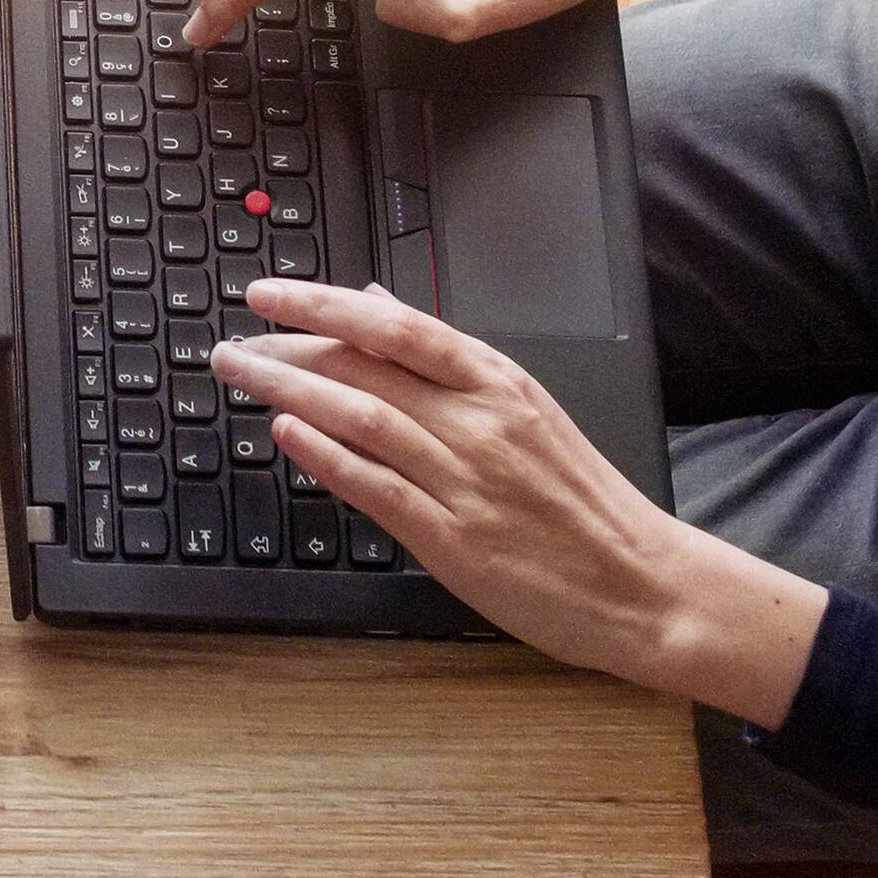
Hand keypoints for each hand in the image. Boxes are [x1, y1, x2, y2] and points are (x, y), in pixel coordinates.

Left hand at [212, 278, 826, 726]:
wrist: (644, 583)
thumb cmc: (583, 502)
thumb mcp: (525, 407)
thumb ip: (448, 360)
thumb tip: (382, 305)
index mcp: (499, 383)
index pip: (396, 324)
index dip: (325, 303)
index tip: (269, 294)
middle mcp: (480, 422)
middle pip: (365, 366)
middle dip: (286, 348)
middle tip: (233, 343)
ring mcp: (465, 480)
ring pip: (361, 416)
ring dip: (288, 391)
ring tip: (238, 377)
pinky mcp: (454, 540)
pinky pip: (377, 487)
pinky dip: (326, 457)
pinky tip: (286, 437)